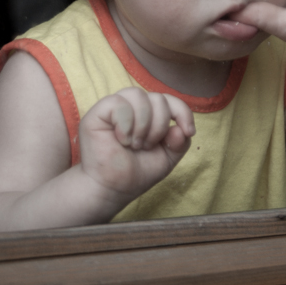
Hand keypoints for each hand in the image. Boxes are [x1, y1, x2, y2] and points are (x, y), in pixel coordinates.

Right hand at [78, 88, 194, 200]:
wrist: (111, 189)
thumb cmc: (135, 173)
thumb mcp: (166, 159)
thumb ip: (180, 143)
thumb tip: (180, 129)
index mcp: (149, 115)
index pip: (169, 99)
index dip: (182, 111)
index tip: (188, 131)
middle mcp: (132, 107)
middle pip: (157, 98)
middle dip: (159, 126)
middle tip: (146, 147)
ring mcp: (114, 108)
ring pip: (137, 95)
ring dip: (142, 124)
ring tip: (134, 144)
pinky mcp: (98, 112)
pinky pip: (118, 102)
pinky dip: (125, 123)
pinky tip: (122, 140)